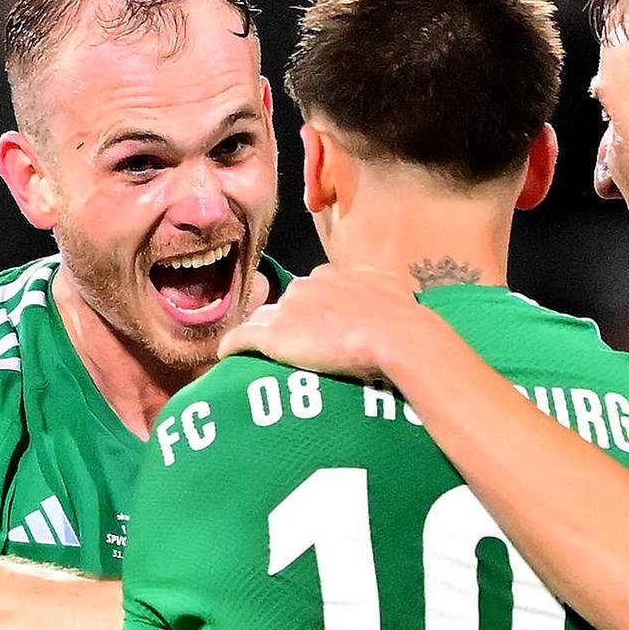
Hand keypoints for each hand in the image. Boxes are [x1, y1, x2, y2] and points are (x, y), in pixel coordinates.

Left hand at [218, 263, 429, 380]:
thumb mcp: (395, 289)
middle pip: (286, 303)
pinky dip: (232, 345)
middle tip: (297, 344)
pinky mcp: (275, 335)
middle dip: (289, 320)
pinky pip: (242, 337)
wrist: (397, 336)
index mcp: (333, 274)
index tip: (318, 325)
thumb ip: (383, 286)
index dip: (313, 309)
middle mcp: (307, 285)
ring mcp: (289, 309)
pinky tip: (225, 355)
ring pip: (263, 318)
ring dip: (262, 332)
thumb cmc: (403, 317)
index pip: (312, 289)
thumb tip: (392, 290)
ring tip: (260, 352)